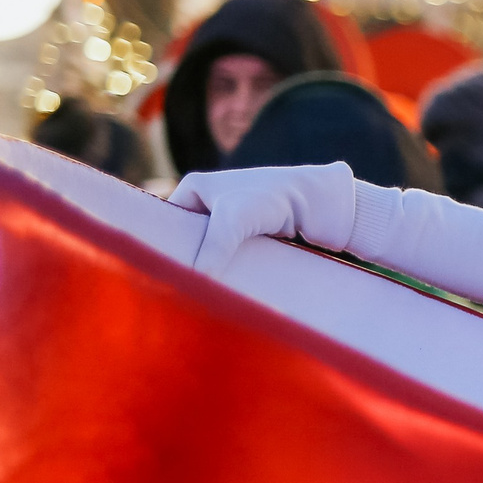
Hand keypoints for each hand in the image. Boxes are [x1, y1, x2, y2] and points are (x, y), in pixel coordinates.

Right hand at [168, 164, 358, 277]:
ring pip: (211, 250)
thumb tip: (194, 279)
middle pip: (189, 239)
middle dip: (186, 260)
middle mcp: (211, 201)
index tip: (160, 274)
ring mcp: (232, 219)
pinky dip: (228, 270)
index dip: (163, 247)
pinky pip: (231, 256)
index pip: (167, 222)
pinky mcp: (252, 236)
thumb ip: (214, 246)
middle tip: (178, 288)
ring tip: (199, 294)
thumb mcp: (235, 219)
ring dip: (209, 269)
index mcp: (196, 188)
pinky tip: (224, 290)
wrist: (322, 203)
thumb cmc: (274, 199)